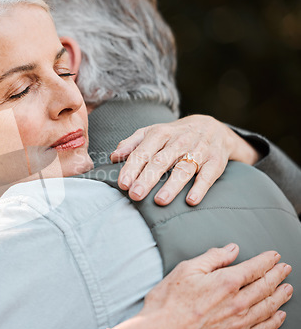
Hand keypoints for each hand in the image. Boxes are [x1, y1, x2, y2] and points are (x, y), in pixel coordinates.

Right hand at [107, 244, 290, 328]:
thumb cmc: (168, 301)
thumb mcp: (186, 269)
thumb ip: (212, 258)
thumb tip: (232, 249)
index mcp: (226, 282)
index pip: (255, 268)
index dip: (267, 260)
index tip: (274, 256)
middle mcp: (237, 304)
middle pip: (265, 287)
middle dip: (277, 276)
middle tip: (285, 269)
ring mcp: (238, 324)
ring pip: (268, 308)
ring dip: (280, 296)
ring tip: (288, 289)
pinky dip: (273, 323)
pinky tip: (278, 317)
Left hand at [110, 115, 259, 205]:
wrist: (212, 127)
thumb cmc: (173, 135)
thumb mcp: (152, 133)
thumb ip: (131, 144)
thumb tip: (113, 157)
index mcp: (160, 134)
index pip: (143, 151)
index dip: (132, 168)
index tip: (123, 184)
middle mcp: (179, 141)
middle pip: (161, 161)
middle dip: (147, 178)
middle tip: (135, 195)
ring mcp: (198, 151)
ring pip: (183, 169)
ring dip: (172, 185)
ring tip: (160, 201)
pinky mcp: (215, 162)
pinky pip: (207, 175)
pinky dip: (200, 188)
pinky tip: (190, 200)